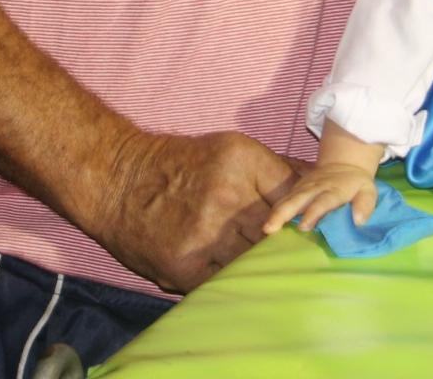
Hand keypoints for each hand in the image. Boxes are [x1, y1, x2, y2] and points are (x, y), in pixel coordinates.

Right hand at [94, 129, 298, 293]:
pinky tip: (242, 280)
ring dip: (263, 267)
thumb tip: (315, 182)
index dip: (304, 213)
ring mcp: (206, 235)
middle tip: (300, 255)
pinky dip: (235, 282)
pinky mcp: (185, 267)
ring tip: (274, 271)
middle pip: (277, 232)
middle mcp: (226, 196)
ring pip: (254, 261)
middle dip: (287, 243)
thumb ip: (274, 170)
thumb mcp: (228, 149)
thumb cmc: (178, 164)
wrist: (116, 179)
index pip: (293, 195)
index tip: (311, 226)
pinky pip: (225, 282)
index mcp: (242, 161)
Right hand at [262, 162, 378, 234]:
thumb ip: (365, 205)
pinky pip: (284, 200)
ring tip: (266, 228)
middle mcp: (315, 187)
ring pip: (287, 199)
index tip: (303, 226)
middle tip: (271, 228)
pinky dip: (276, 211)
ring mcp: (303, 187)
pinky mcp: (296, 189)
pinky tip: (268, 224)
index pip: (323, 202)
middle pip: (298, 199)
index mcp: (334, 190)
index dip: (313, 213)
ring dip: (276, 213)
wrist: (344, 162)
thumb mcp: (369, 191)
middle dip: (284, 212)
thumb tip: (358, 221)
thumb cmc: (357, 183)